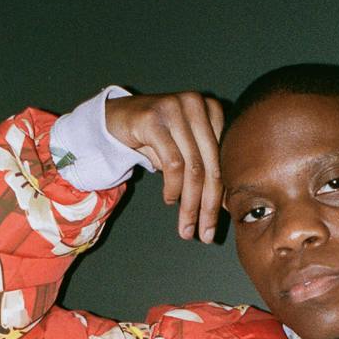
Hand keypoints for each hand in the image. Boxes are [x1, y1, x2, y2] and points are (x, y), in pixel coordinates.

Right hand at [106, 90, 224, 242]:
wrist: (115, 119)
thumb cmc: (155, 137)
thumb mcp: (184, 149)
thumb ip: (204, 168)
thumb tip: (223, 205)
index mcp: (212, 109)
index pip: (224, 159)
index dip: (223, 193)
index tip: (221, 220)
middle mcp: (197, 104)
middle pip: (211, 165)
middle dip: (208, 206)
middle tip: (206, 234)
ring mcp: (176, 109)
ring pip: (193, 168)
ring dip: (190, 204)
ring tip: (186, 226)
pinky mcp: (154, 119)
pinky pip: (172, 163)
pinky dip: (173, 188)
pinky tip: (169, 200)